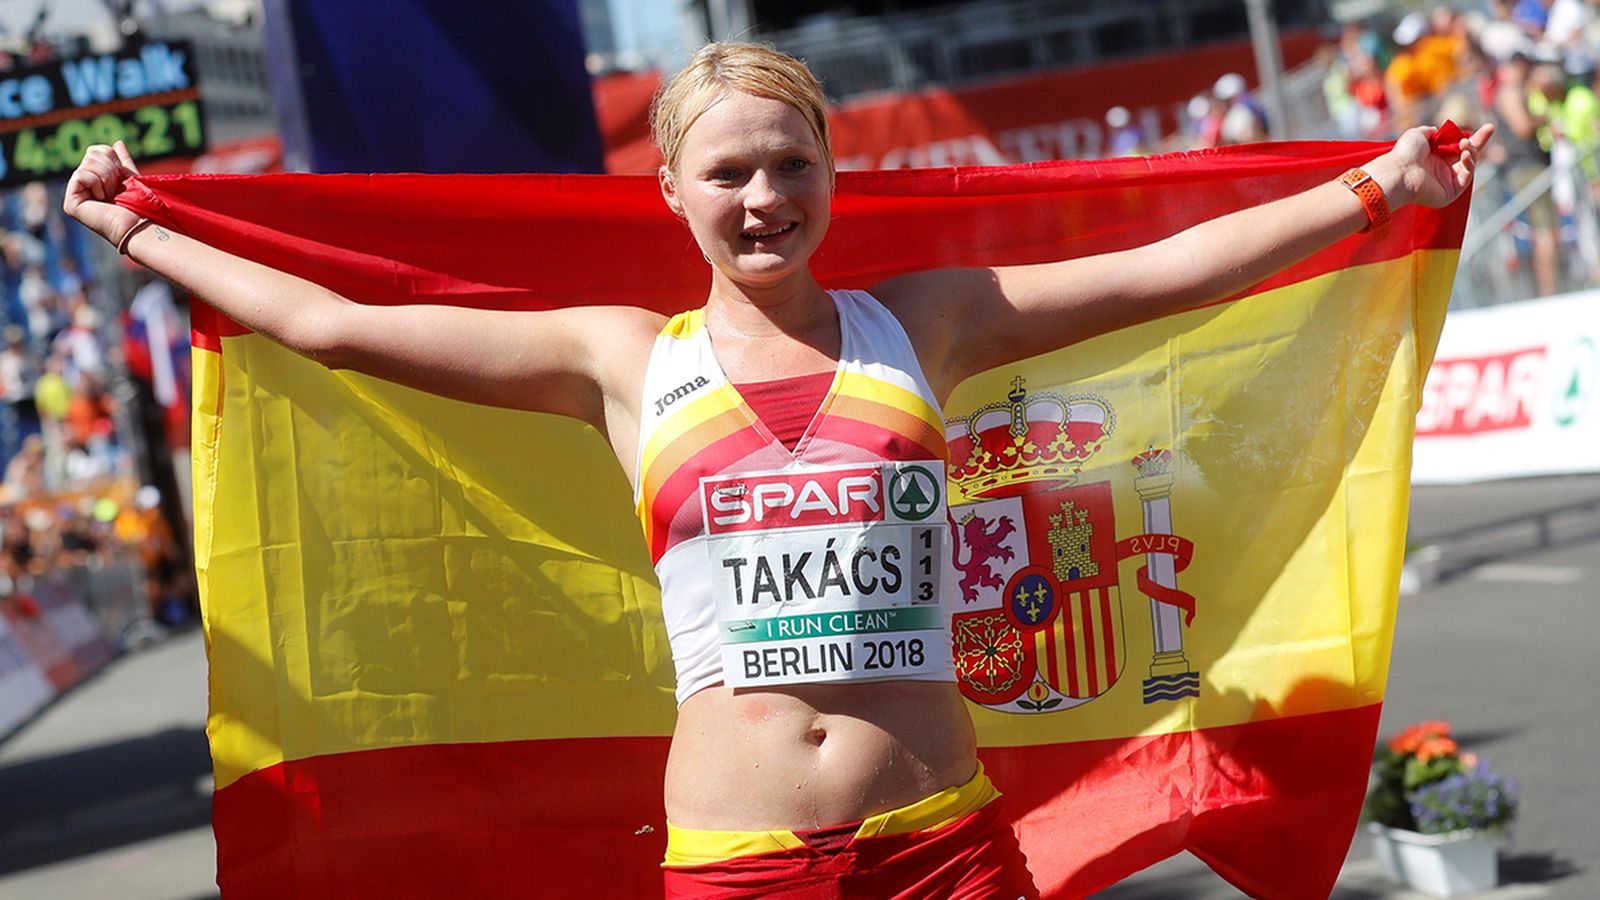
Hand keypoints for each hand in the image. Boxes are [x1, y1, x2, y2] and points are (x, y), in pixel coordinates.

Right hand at [63, 140, 143, 246]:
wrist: (140, 223)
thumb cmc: (139, 204)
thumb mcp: (130, 177)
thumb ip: (122, 161)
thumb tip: (117, 143)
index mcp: (95, 179)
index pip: (95, 150)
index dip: (111, 157)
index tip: (121, 176)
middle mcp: (81, 186)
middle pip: (90, 154)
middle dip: (109, 168)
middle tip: (116, 189)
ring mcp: (74, 194)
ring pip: (86, 163)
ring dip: (106, 177)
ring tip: (110, 195)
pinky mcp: (70, 203)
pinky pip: (81, 175)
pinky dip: (97, 183)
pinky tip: (102, 199)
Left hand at [1370, 123, 1494, 209]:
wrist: (1399, 173)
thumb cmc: (1405, 153)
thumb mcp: (1418, 134)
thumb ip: (1431, 132)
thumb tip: (1438, 131)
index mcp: (1433, 157)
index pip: (1457, 147)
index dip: (1472, 138)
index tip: (1488, 127)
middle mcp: (1440, 170)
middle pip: (1467, 155)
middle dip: (1479, 142)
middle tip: (1490, 128)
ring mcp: (1446, 182)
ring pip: (1469, 165)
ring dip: (1471, 152)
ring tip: (1465, 145)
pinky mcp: (1449, 194)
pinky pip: (1466, 178)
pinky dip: (1469, 166)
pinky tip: (1465, 156)